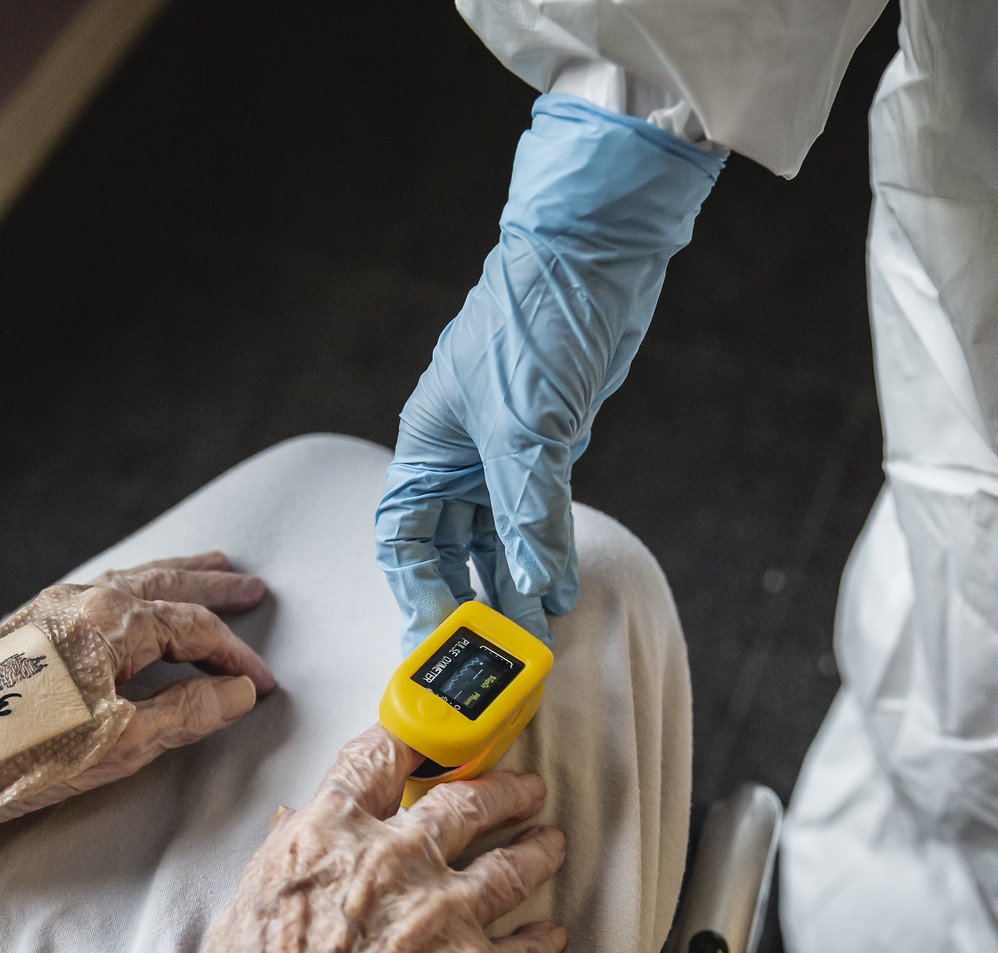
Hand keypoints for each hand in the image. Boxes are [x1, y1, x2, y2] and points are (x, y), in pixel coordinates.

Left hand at [0, 552, 275, 830]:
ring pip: (129, 581)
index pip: (194, 630)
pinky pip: (98, 591)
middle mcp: (82, 601)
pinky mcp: (27, 627)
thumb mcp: (122, 746)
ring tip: (207, 568)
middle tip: (251, 588)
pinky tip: (135, 596)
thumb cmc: (20, 760)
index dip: (235, 657)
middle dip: (212, 589)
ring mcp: (50, 609)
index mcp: (112, 623)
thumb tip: (236, 693)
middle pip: (166, 588)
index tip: (262, 683)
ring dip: (174, 578)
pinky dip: (134, 588)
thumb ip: (187, 713)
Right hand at [164, 726, 566, 952]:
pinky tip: (551, 938)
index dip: (411, 740)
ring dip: (536, 851)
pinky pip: (527, 947)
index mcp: (324, 836)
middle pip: (466, 800)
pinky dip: (542, 942)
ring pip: (512, 863)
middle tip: (521, 789)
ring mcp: (442, 913)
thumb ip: (277, 865)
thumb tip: (288, 828)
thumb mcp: (238, 922)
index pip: (378, 757)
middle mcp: (392, 860)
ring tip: (550, 846)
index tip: (431, 736)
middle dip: (501, 789)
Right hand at [376, 93, 722, 650]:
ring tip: (529, 634)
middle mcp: (455, 456)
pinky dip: (544, 553)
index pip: (402, 538)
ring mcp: (501, 453)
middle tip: (489, 652)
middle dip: (466, 599)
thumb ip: (527, 514)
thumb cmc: (533, 322)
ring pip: (493, 538)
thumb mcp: (526, 429)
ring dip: (509, 584)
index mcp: (426, 447)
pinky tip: (556, 588)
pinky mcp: (547, 446)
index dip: (416, 591)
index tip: (440, 637)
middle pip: (446, 548)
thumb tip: (534, 587)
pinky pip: (536, 517)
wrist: (595, 256)